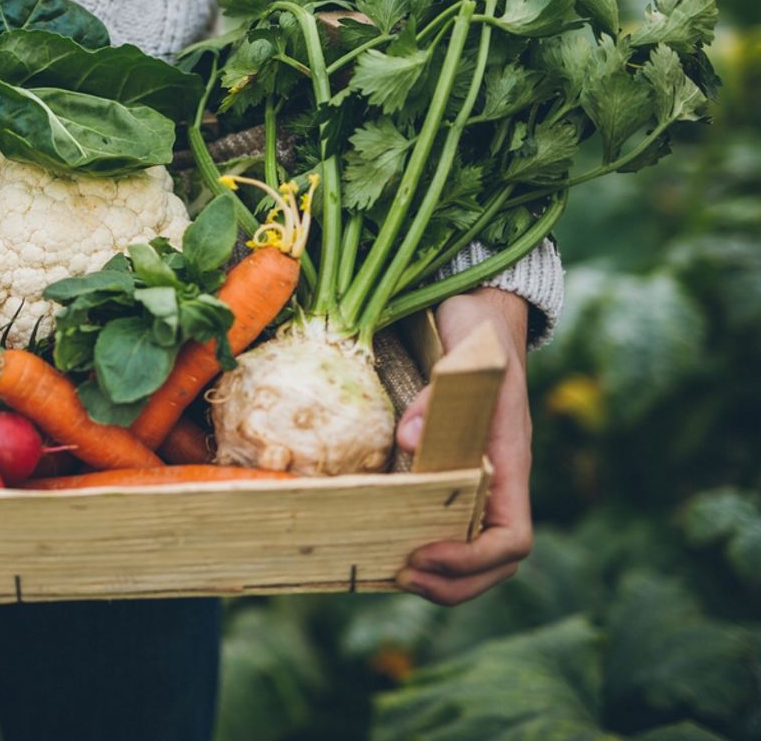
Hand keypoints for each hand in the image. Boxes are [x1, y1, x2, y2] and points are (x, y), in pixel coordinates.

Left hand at [393, 287, 532, 604]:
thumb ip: (444, 396)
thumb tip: (409, 441)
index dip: (473, 559)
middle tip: (402, 577)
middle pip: (495, 562)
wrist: (483, 316)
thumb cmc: (482, 336)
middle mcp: (498, 480)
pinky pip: (446, 524)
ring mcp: (478, 479)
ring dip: (440, 576)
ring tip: (394, 574)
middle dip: (454, 583)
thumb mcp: (469, 357)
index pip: (513, 537)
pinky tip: (385, 544)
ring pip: (473, 551)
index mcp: (510, 463)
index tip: (426, 554)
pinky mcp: (451, 470)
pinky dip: (423, 545)